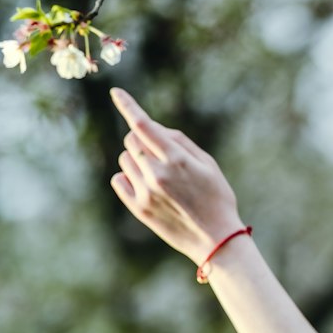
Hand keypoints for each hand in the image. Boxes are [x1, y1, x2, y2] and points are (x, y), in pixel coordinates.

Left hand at [109, 87, 241, 266]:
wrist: (216, 240)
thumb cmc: (217, 198)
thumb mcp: (208, 164)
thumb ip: (180, 142)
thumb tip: (154, 129)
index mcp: (177, 159)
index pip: (145, 125)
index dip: (128, 105)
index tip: (115, 92)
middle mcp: (158, 174)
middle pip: (131, 140)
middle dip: (141, 139)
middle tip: (159, 153)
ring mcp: (146, 192)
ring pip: (125, 159)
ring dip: (136, 159)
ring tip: (158, 174)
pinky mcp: (139, 208)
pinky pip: (119, 180)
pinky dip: (128, 177)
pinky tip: (145, 185)